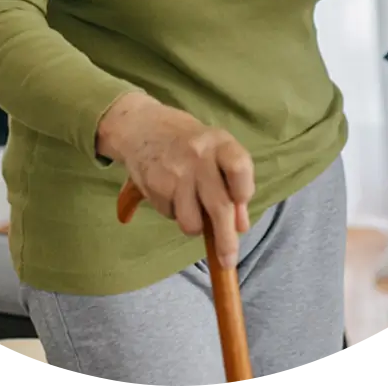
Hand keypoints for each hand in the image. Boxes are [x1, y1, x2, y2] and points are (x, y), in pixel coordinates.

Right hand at [97, 93, 254, 266]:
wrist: (143, 126)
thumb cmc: (190, 143)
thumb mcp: (217, 151)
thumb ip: (233, 184)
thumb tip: (241, 225)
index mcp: (221, 143)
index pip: (240, 168)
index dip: (244, 193)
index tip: (241, 210)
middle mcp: (199, 156)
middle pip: (219, 206)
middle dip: (225, 240)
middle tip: (228, 260)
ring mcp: (176, 172)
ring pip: (192, 221)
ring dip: (195, 226)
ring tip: (192, 207)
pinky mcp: (155, 186)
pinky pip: (171, 216)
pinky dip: (175, 213)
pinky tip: (172, 194)